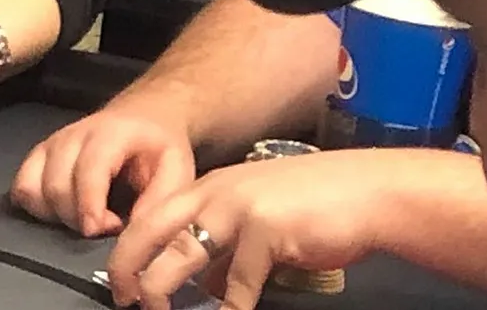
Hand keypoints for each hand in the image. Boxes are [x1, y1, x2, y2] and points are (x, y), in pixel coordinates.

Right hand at [10, 98, 194, 236]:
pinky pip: (22, 186)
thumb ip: (159, 204)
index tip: (97, 231)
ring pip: (32, 186)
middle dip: (76, 217)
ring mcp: (52, 143)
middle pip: (55, 183)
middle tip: (107, 227)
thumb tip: (135, 240)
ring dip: (54, 214)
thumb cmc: (161, 147)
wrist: (145, 116)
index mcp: (110, 134)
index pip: (88, 169)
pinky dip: (37, 207)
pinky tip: (64, 213)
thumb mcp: (178, 172)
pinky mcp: (40, 154)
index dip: (88, 205)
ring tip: (86, 219)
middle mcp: (73, 135)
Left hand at [106, 153, 383, 309]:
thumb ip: (225, 247)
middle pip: (152, 229)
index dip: (129, 250)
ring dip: (163, 288)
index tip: (120, 282)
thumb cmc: (313, 206)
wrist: (367, 192)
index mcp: (207, 188)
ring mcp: (237, 208)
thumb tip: (201, 285)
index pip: (152, 216)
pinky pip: (237, 281)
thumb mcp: (255, 218)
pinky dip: (227, 307)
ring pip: (182, 253)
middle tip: (126, 299)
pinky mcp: (265, 230)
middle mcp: (213, 193)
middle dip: (130, 266)